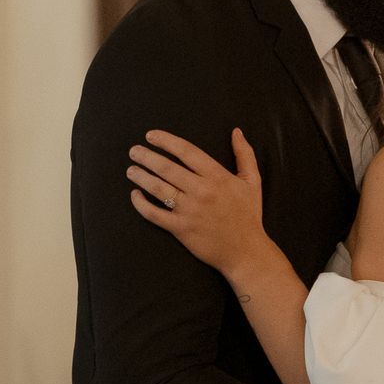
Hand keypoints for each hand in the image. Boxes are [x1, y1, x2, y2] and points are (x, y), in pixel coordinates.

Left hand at [128, 127, 266, 281]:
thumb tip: (236, 132)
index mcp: (217, 176)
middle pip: (167, 168)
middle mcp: (201, 191)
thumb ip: (245, 155)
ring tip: (131, 170)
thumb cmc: (249, 216)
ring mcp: (189, 210)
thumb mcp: (253, 182)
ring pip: (158, 188)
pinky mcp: (181, 228)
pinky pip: (154, 214)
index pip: (186, 151)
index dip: (165, 141)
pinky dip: (141, 204)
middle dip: (146, 156)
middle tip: (134, 151)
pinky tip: (134, 195)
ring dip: (141, 177)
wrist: (246, 252)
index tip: (151, 136)